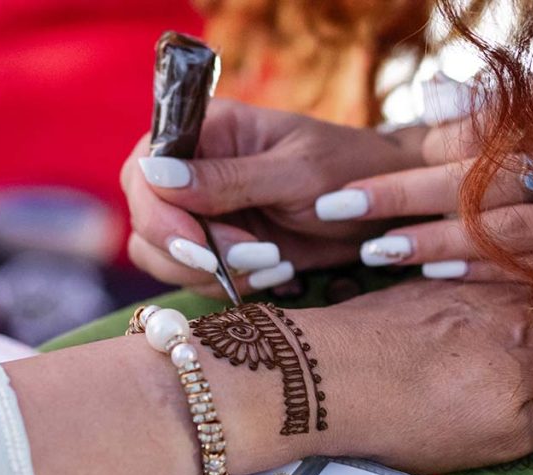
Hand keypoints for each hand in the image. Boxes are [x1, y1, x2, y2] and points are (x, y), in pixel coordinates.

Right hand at [121, 99, 427, 296]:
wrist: (388, 209)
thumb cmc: (352, 172)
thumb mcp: (297, 172)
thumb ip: (228, 178)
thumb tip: (156, 173)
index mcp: (207, 130)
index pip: (144, 170)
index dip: (158, 213)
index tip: (199, 242)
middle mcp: (194, 170)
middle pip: (145, 220)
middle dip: (189, 251)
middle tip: (253, 257)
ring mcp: (204, 212)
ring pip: (161, 256)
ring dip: (212, 273)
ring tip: (275, 262)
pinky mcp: (220, 248)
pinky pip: (196, 278)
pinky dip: (231, 286)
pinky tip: (279, 273)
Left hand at [206, 280, 532, 474]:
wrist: (329, 373)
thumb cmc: (420, 414)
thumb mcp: (509, 435)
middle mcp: (519, 297)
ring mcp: (471, 281)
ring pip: (527, 286)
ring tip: (511, 348)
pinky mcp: (430, 279)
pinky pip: (479, 279)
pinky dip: (485, 300)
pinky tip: (461, 332)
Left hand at [317, 119, 532, 285]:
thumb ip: (501, 112)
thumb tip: (432, 102)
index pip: (473, 140)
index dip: (413, 163)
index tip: (354, 184)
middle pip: (475, 182)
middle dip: (403, 196)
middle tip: (340, 208)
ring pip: (505, 229)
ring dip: (435, 239)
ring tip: (377, 248)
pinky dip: (491, 270)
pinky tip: (438, 272)